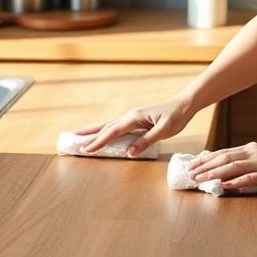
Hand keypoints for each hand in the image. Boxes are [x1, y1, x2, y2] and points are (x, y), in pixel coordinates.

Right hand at [72, 95, 195, 157]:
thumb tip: (129, 152)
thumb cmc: (176, 116)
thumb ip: (146, 140)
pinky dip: (106, 131)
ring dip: (94, 131)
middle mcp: (130, 115)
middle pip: (105, 126)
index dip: (98, 142)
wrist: (185, 103)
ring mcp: (132, 117)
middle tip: (72, 140)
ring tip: (79, 135)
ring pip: (109, 125)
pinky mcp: (136, 120)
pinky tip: (102, 134)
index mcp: (134, 117)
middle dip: (89, 134)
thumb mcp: (164, 130)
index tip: (86, 149)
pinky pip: (117, 127)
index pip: (112, 132)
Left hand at [186, 142, 256, 191]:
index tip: (191, 165)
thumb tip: (222, 174)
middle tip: (190, 174)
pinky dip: (236, 182)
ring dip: (215, 173)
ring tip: (201, 179)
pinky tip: (225, 186)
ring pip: (233, 166)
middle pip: (224, 158)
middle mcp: (253, 152)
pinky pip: (250, 178)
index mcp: (249, 148)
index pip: (222, 152)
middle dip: (205, 166)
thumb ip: (243, 164)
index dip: (205, 159)